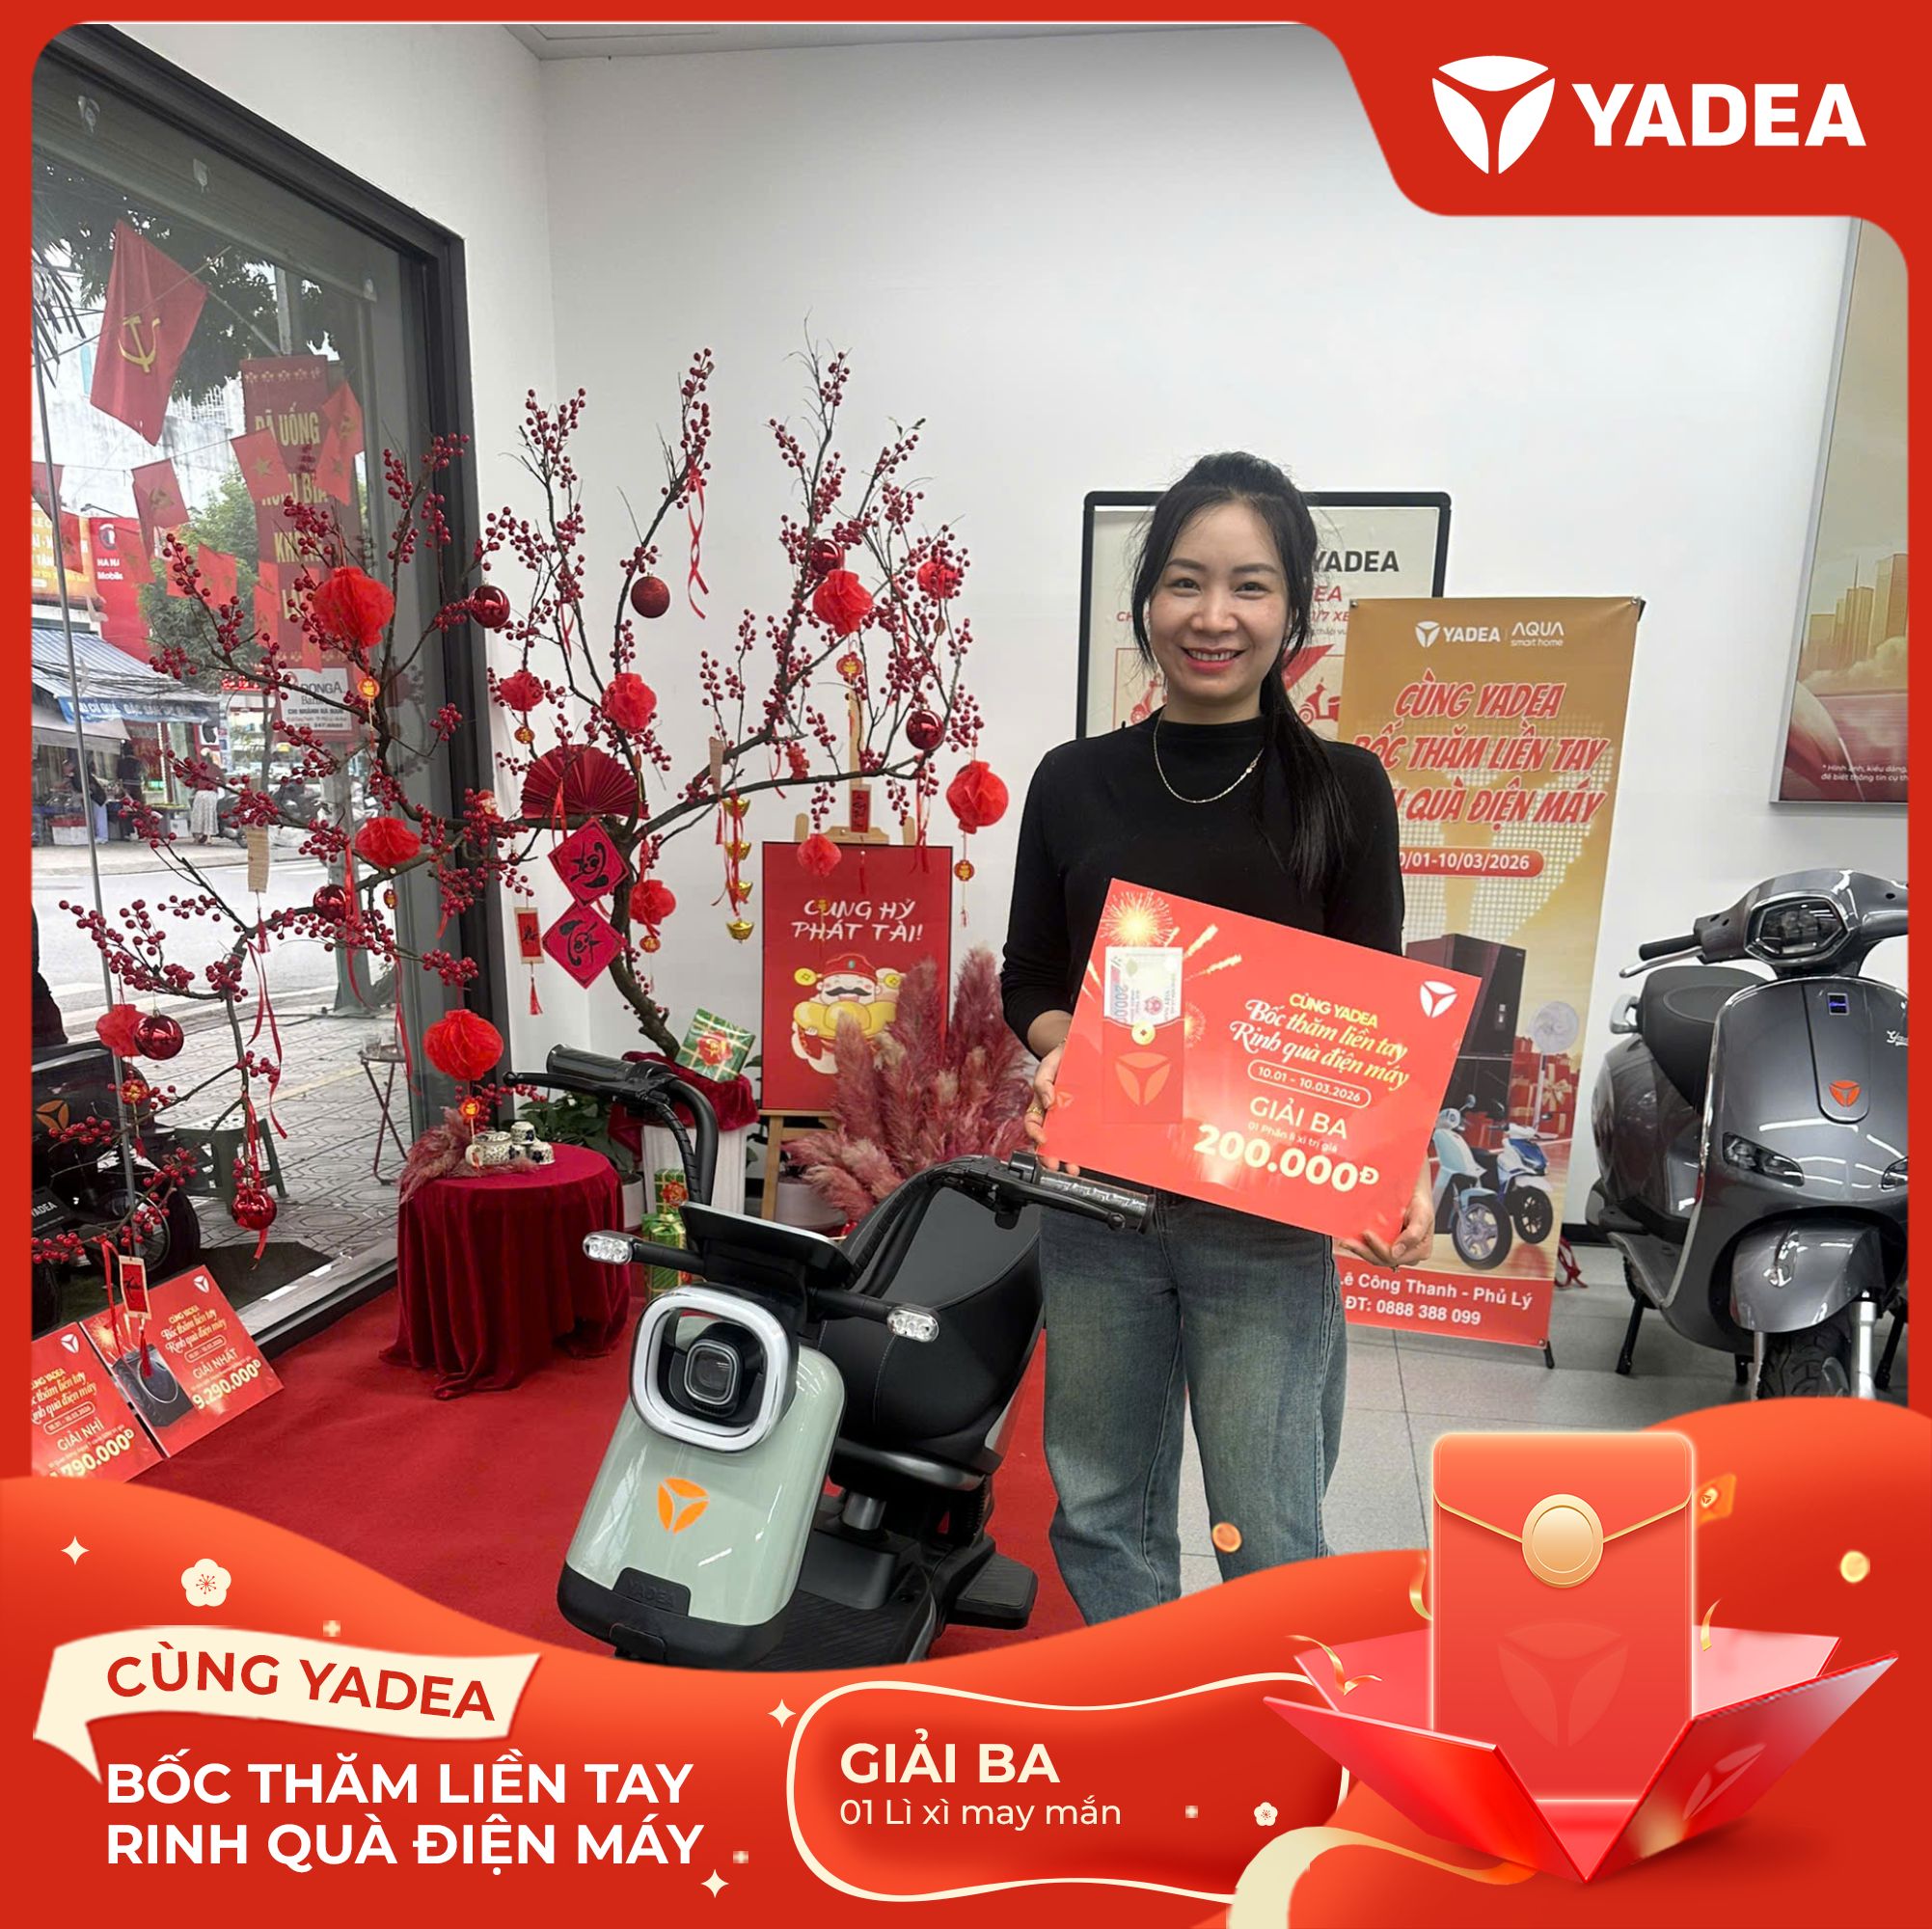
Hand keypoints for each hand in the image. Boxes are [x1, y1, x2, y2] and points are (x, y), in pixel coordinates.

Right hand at [1024, 1044, 1080, 1175]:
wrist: (1086, 1046)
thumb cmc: (1063, 1056)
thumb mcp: (1048, 1064)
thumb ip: (1043, 1081)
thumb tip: (1048, 1102)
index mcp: (1042, 1103)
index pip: (1032, 1122)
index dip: (1034, 1133)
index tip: (1042, 1139)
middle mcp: (1056, 1114)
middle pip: (1048, 1140)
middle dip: (1048, 1155)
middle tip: (1055, 1164)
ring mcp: (1072, 1118)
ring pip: (1066, 1142)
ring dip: (1067, 1157)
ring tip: (1074, 1167)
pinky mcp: (1088, 1119)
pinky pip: (1085, 1135)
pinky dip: (1086, 1149)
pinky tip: (1090, 1156)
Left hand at [1336, 1171, 1433, 1270]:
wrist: (1414, 1189)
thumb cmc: (1420, 1201)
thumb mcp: (1423, 1214)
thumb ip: (1414, 1234)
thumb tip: (1396, 1253)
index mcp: (1419, 1251)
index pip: (1393, 1256)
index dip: (1378, 1247)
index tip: (1366, 1233)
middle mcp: (1406, 1254)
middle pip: (1380, 1259)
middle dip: (1362, 1250)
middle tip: (1346, 1241)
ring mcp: (1394, 1251)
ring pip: (1373, 1256)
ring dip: (1357, 1249)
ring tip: (1343, 1241)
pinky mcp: (1384, 1244)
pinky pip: (1370, 1248)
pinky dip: (1358, 1244)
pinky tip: (1345, 1238)